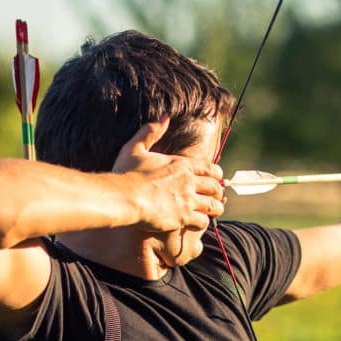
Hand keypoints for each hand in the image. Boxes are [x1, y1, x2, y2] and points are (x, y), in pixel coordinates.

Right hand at [112, 117, 224, 232]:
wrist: (124, 197)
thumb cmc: (126, 173)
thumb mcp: (135, 148)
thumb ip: (151, 131)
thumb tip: (165, 117)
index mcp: (181, 164)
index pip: (210, 169)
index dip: (215, 175)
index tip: (215, 179)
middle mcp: (189, 181)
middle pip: (215, 187)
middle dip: (217, 192)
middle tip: (215, 197)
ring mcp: (188, 199)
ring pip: (214, 205)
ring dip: (214, 209)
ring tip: (212, 212)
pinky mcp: (183, 216)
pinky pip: (203, 221)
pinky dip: (202, 222)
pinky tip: (197, 223)